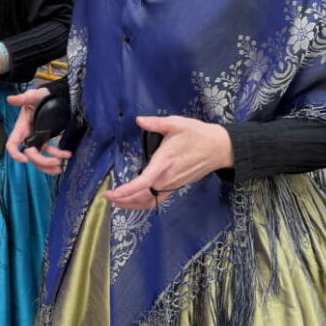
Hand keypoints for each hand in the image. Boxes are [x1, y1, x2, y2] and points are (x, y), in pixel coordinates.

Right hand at [5, 87, 70, 175]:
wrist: (54, 95)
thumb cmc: (41, 95)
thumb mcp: (33, 95)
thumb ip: (23, 98)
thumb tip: (10, 99)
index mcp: (21, 127)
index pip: (12, 144)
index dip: (15, 154)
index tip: (25, 159)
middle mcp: (28, 136)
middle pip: (30, 155)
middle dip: (42, 162)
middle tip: (56, 162)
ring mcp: (37, 139)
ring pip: (39, 158)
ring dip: (48, 166)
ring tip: (60, 168)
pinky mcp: (46, 139)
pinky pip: (50, 152)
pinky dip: (59, 155)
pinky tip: (68, 155)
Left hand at [104, 116, 233, 210]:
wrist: (219, 148)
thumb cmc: (197, 134)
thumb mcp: (177, 124)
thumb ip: (156, 123)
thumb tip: (139, 120)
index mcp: (165, 162)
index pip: (144, 181)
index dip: (128, 190)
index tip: (113, 193)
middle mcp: (168, 177)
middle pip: (143, 197)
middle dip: (124, 200)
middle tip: (107, 196)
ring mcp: (173, 184)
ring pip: (150, 201)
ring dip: (132, 204)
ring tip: (116, 201)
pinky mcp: (177, 187)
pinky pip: (158, 200)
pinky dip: (144, 203)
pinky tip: (134, 201)